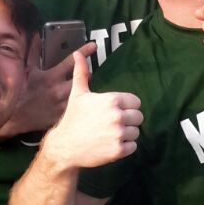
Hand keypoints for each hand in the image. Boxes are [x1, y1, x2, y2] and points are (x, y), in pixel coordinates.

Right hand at [18, 39, 97, 131]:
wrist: (17, 117)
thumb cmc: (23, 92)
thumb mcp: (29, 71)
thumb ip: (34, 53)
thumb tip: (36, 36)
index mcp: (51, 77)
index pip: (71, 62)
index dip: (84, 52)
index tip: (94, 45)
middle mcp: (60, 90)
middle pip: (84, 78)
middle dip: (87, 74)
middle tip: (85, 74)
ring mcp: (64, 104)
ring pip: (84, 93)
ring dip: (84, 88)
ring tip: (81, 89)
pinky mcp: (65, 115)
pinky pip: (79, 107)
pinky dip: (80, 103)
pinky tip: (78, 104)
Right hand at [46, 49, 141, 168]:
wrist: (65, 146)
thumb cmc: (72, 118)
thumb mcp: (77, 94)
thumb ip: (82, 73)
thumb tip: (78, 53)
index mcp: (111, 100)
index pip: (136, 102)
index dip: (126, 107)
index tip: (114, 112)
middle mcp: (117, 116)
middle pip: (138, 117)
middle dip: (128, 121)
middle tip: (112, 124)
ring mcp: (118, 134)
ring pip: (136, 132)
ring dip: (127, 134)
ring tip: (110, 135)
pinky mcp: (118, 150)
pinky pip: (134, 146)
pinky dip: (125, 147)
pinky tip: (111, 144)